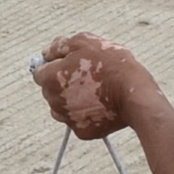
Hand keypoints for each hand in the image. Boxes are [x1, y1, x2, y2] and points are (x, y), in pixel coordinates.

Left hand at [32, 32, 159, 142]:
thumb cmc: (112, 64)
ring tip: (94, 92)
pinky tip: (101, 106)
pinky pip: (78, 122)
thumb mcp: (85, 42)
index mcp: (50, 78)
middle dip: (62, 84)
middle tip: (87, 77)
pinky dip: (86, 115)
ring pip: (62, 109)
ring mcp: (67, 119)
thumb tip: (46, 52)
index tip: (70, 65)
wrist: (134, 93)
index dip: (54, 66)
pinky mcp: (82, 132)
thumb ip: (60, 45)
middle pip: (50, 91)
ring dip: (71, 101)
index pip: (39, 72)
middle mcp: (53, 101)